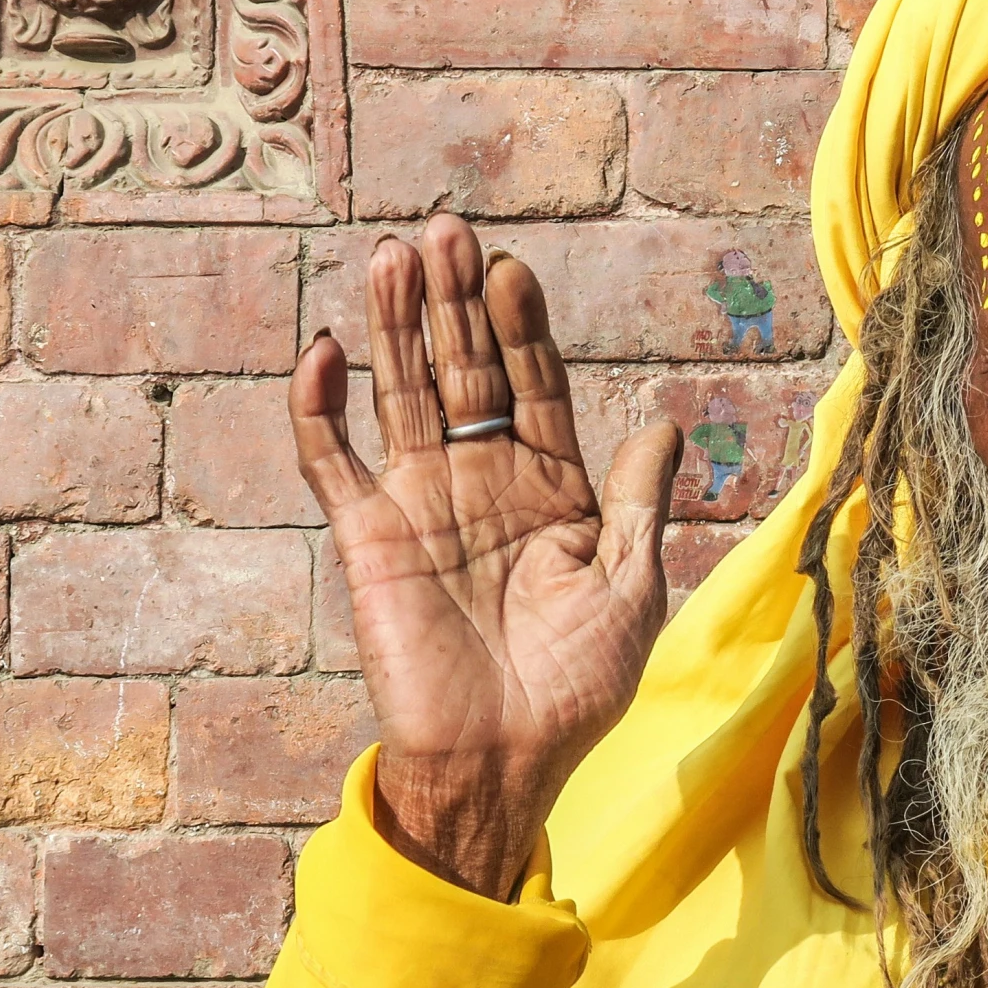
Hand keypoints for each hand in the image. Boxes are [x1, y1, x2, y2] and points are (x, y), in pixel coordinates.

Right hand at [289, 214, 679, 897]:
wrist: (507, 758)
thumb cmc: (578, 686)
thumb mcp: (629, 586)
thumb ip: (639, 501)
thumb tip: (665, 421)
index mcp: (552, 490)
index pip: (533, 388)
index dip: (523, 331)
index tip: (513, 270)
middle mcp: (483, 483)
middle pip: (466, 373)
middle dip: (457, 304)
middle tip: (447, 230)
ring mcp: (421, 503)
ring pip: (402, 394)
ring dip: (396, 327)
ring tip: (394, 256)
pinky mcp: (367, 536)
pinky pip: (332, 460)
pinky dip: (321, 407)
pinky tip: (325, 350)